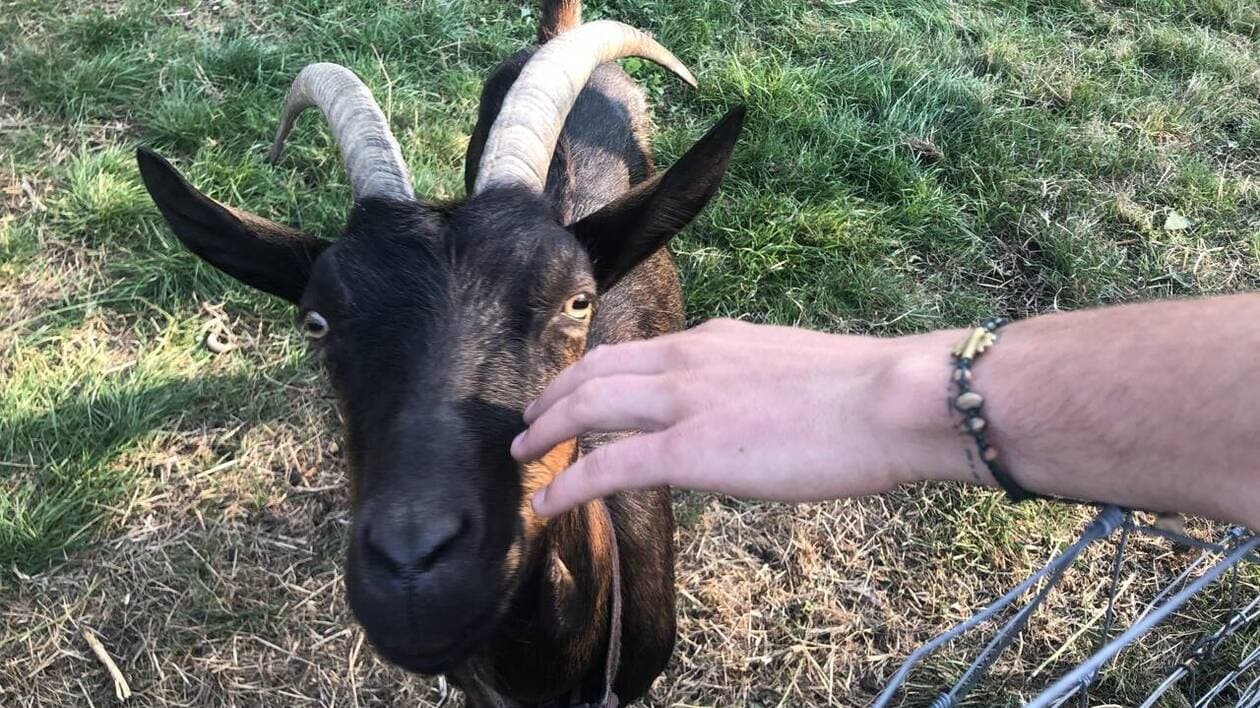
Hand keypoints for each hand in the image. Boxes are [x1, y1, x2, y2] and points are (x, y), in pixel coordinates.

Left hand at [511, 319, 947, 515]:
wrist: (892, 399)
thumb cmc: (865, 392)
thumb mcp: (792, 368)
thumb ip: (751, 381)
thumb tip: (742, 407)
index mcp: (714, 340)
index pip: (632, 353)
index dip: (591, 374)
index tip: (572, 392)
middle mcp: (687, 360)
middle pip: (595, 372)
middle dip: (553, 398)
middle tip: (529, 421)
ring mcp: (684, 402)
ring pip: (588, 407)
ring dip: (546, 431)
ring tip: (523, 455)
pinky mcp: (690, 450)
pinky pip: (608, 466)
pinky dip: (569, 485)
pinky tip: (547, 504)